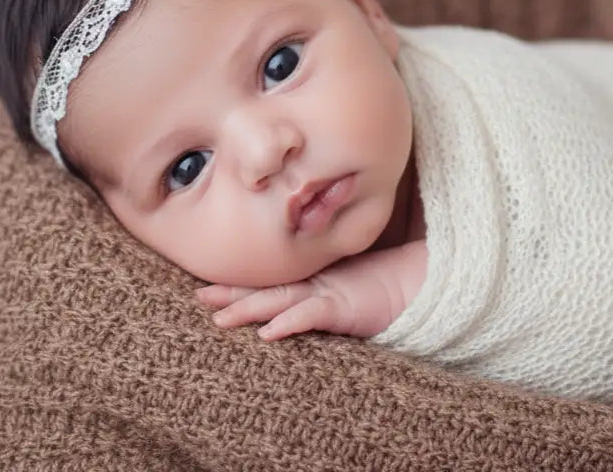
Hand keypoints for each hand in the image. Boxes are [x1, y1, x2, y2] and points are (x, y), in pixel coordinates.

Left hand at [195, 241, 425, 340]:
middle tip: (198, 296)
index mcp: (309, 280)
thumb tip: (289, 306)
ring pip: (278, 301)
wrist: (414, 282)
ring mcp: (325, 293)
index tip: (208, 286)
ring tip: (219, 317)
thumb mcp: (343, 287)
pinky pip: (310, 315)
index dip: (239, 284)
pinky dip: (288, 322)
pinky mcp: (340, 306)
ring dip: (247, 308)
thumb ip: (319, 291)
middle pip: (264, 289)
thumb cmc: (380, 287)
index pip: (267, 282)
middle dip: (230, 293)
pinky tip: (267, 333)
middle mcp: (311, 284)